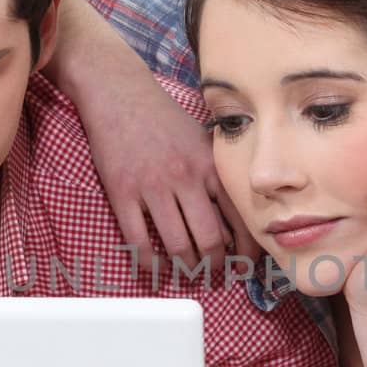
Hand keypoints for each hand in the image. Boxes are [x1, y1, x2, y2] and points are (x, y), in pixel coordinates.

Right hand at [44, 0, 258, 276]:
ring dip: (186, 267)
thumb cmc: (163, 118)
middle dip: (215, 264)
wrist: (120, 94)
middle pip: (210, 239)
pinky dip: (148, 263)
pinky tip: (154, 270)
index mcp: (210, 166)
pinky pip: (138, 241)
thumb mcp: (203, 139)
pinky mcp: (122, 193)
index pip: (238, 218)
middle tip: (215, 273)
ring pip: (177, 245)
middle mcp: (185, 178)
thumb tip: (237, 215)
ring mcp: (152, 187)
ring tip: (188, 272)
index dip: (246, 248)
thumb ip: (219, 173)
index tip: (245, 263)